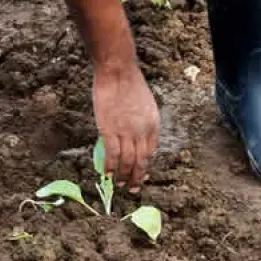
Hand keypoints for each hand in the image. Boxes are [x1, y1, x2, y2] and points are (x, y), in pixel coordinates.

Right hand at [91, 61, 158, 192]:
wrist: (118, 72)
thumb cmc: (129, 83)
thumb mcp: (145, 104)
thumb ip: (141, 121)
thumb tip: (135, 135)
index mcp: (153, 124)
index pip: (151, 151)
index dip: (145, 166)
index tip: (141, 174)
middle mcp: (143, 131)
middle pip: (141, 161)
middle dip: (137, 177)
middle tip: (132, 189)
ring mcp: (127, 132)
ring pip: (127, 162)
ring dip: (123, 176)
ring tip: (119, 184)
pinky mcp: (110, 130)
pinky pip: (112, 155)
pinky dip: (110, 167)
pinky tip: (107, 174)